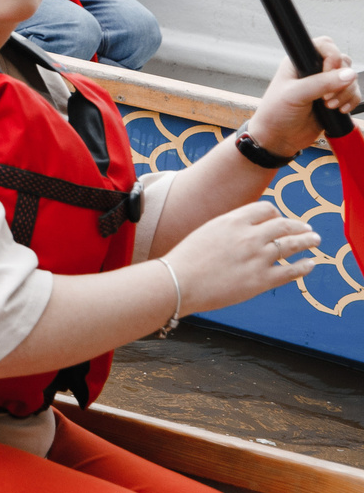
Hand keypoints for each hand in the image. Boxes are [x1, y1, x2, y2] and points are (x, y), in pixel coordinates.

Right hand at [167, 199, 320, 312]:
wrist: (177, 282)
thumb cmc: (185, 260)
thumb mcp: (206, 232)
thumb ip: (229, 229)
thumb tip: (245, 231)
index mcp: (233, 221)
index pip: (266, 210)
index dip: (277, 214)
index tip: (280, 220)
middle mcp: (249, 236)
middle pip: (284, 226)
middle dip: (299, 227)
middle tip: (308, 230)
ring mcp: (257, 258)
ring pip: (292, 245)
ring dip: (307, 242)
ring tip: (315, 241)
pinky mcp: (261, 280)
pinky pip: (291, 271)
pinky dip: (304, 267)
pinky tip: (310, 264)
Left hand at [246, 38, 362, 153]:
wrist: (278, 138)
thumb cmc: (276, 112)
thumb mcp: (295, 95)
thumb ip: (321, 83)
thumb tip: (349, 74)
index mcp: (299, 62)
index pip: (325, 45)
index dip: (332, 57)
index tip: (328, 73)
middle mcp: (314, 70)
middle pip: (343, 61)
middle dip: (341, 78)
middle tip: (326, 95)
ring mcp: (325, 85)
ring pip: (350, 79)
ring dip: (346, 92)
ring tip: (329, 105)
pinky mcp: (334, 99)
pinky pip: (353, 93)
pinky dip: (352, 100)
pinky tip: (339, 110)